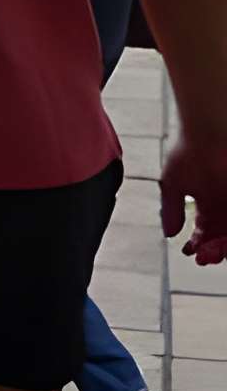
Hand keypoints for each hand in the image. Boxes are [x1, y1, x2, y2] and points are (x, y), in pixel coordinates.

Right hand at [162, 126, 226, 264]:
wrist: (211, 133)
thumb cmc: (189, 152)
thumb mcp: (173, 184)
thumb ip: (171, 209)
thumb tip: (168, 234)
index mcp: (205, 203)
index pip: (204, 232)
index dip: (199, 245)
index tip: (191, 253)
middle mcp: (223, 206)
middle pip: (222, 238)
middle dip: (214, 251)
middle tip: (207, 257)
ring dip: (224, 246)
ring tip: (216, 251)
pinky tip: (224, 240)